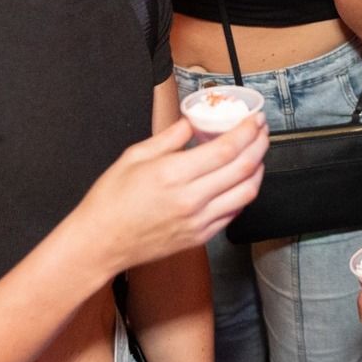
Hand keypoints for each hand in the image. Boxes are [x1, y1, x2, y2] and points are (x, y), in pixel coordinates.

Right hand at [72, 115, 267, 269]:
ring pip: (246, 193)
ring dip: (258, 170)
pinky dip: (243, 193)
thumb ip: (168, 138)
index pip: (226, 149)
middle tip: (262, 130)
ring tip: (257, 154)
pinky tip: (241, 181)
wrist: (100, 243)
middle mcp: (191, 199)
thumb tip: (191, 122)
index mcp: (173, 174)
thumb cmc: (110, 200)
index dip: (248, 131)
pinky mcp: (200, 237)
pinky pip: (233, 213)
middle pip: (243, 168)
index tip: (255, 119)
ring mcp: (198, 221)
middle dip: (259, 144)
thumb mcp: (134, 156)